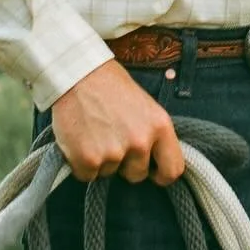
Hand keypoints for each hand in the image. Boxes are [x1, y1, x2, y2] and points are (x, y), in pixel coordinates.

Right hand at [50, 61, 185, 185]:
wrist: (77, 74)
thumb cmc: (111, 87)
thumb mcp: (146, 106)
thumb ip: (153, 133)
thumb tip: (157, 160)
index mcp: (160, 126)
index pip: (172, 169)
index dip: (161, 174)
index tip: (152, 172)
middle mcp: (140, 141)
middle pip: (137, 175)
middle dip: (125, 165)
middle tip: (112, 140)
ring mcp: (114, 152)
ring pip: (109, 174)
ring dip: (101, 160)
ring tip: (94, 133)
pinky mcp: (88, 159)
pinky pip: (87, 175)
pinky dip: (80, 164)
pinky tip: (79, 140)